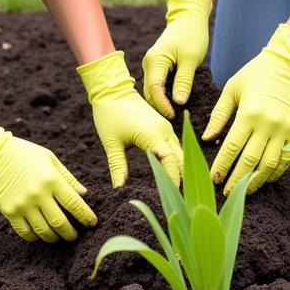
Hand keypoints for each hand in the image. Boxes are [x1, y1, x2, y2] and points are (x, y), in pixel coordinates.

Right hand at [0, 111, 96, 241]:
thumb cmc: (25, 153)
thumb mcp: (50, 159)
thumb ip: (68, 178)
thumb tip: (84, 195)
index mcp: (51, 178)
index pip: (74, 203)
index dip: (86, 216)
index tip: (93, 223)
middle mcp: (38, 194)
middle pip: (60, 223)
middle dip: (71, 232)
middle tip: (75, 235)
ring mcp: (22, 205)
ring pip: (44, 232)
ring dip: (55, 237)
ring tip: (59, 235)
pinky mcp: (9, 212)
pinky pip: (26, 233)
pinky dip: (35, 237)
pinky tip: (40, 233)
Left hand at [78, 50, 182, 186]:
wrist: (112, 89)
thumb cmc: (109, 114)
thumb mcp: (112, 142)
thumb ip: (118, 166)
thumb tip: (118, 189)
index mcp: (153, 135)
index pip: (171, 163)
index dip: (173, 181)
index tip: (169, 199)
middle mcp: (164, 130)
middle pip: (180, 159)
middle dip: (180, 178)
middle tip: (177, 201)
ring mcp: (165, 126)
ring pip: (180, 152)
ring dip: (179, 169)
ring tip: (175, 191)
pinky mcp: (163, 125)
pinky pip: (174, 145)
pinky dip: (175, 159)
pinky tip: (170, 172)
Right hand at [142, 0, 212, 118]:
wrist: (189, 17)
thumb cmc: (192, 35)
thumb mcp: (191, 59)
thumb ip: (184, 81)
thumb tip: (178, 102)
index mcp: (155, 61)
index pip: (155, 90)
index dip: (163, 105)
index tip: (175, 116)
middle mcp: (149, 63)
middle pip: (150, 92)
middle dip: (160, 107)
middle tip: (174, 121)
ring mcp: (152, 64)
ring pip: (153, 89)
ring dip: (162, 102)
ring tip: (175, 115)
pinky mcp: (158, 65)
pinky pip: (158, 84)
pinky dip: (164, 94)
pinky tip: (174, 103)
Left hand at [203, 24, 289, 195]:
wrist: (289, 64)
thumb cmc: (255, 74)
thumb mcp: (232, 88)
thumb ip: (219, 114)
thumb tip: (207, 138)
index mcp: (249, 112)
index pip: (232, 147)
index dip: (222, 165)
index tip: (213, 178)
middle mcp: (268, 123)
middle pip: (250, 160)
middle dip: (236, 179)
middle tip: (225, 191)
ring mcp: (285, 129)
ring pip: (269, 164)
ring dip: (255, 180)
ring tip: (243, 190)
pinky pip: (287, 159)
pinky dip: (276, 172)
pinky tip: (264, 177)